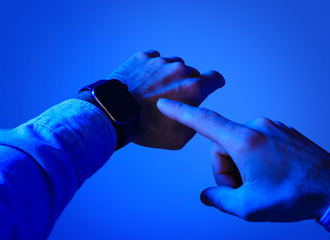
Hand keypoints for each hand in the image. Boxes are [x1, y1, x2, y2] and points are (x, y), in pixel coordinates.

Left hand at [108, 50, 224, 149]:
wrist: (114, 115)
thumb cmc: (145, 128)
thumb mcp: (178, 138)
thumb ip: (194, 122)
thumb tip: (195, 114)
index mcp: (193, 89)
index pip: (215, 78)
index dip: (215, 82)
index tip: (212, 83)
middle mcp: (179, 71)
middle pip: (191, 74)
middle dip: (185, 85)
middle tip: (169, 99)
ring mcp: (160, 62)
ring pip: (172, 66)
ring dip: (167, 76)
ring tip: (152, 91)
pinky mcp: (143, 58)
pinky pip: (154, 59)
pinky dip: (152, 68)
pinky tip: (143, 82)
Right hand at [157, 99, 329, 221]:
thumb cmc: (296, 196)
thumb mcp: (250, 207)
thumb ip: (220, 199)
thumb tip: (207, 196)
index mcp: (245, 141)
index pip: (204, 121)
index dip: (180, 113)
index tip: (165, 104)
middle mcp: (258, 127)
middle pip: (222, 145)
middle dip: (225, 169)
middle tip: (242, 190)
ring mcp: (272, 127)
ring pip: (239, 144)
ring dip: (241, 165)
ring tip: (260, 184)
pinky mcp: (282, 131)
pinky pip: (256, 141)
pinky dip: (255, 158)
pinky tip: (271, 175)